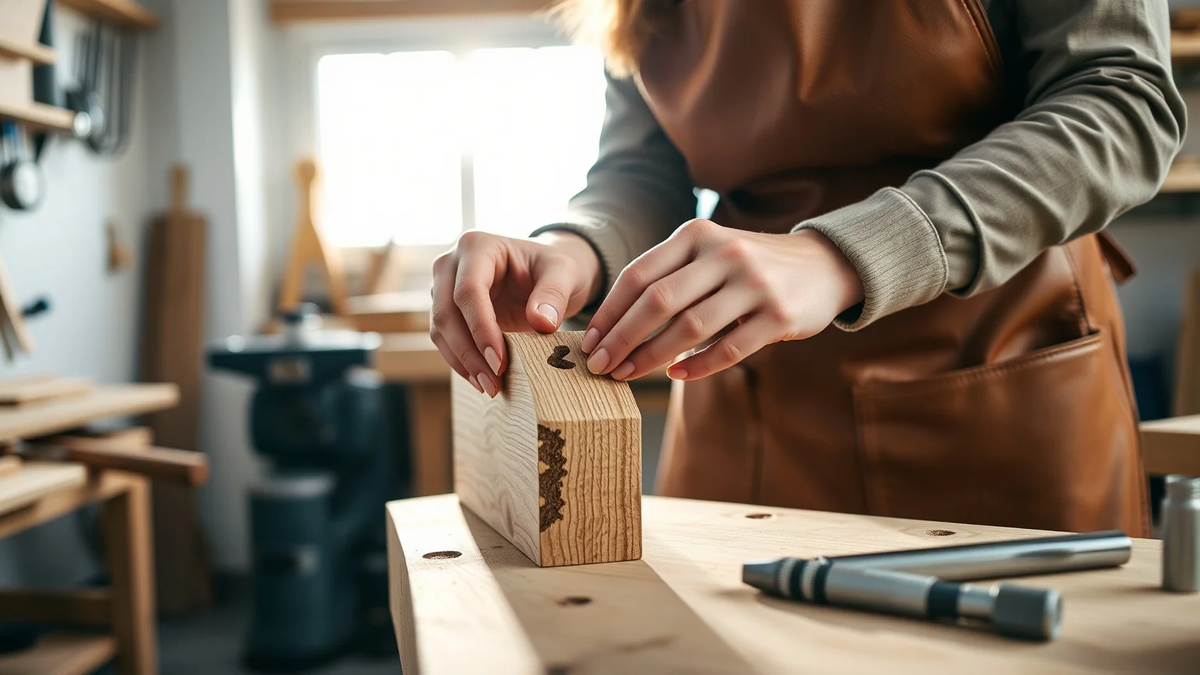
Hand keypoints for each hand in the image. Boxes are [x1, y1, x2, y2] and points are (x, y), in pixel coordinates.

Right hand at [430, 230, 601, 396]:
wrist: (545, 274)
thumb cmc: (554, 269)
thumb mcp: (564, 274)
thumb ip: (554, 294)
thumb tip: (541, 323)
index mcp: (477, 246)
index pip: (468, 290)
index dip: (480, 328)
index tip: (500, 361)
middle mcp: (451, 264)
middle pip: (446, 312)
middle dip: (469, 352)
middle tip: (494, 383)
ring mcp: (443, 287)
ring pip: (440, 329)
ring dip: (462, 362)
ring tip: (490, 386)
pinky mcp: (446, 310)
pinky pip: (445, 339)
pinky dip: (461, 362)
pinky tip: (481, 379)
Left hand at [580, 219, 863, 381]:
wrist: (823, 265)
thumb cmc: (749, 267)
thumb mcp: (710, 254)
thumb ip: (669, 277)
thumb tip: (613, 325)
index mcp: (697, 235)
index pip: (639, 275)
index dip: (610, 312)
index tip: (589, 341)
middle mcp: (724, 253)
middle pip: (658, 302)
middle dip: (622, 338)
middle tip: (600, 366)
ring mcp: (754, 283)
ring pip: (689, 328)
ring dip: (652, 357)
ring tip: (629, 375)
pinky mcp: (779, 315)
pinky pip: (729, 348)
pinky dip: (697, 367)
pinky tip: (676, 376)